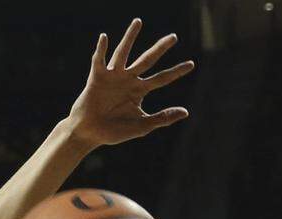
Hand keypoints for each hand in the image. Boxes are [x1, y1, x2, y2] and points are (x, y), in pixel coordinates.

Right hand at [66, 19, 194, 147]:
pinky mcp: (97, 77)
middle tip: (174, 37)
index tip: (192, 64)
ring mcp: (113, 76)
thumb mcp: (143, 126)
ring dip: (130, 37)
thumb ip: (163, 118)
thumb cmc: (115, 131)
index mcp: (140, 90)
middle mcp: (128, 79)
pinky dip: (101, 49)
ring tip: (138, 22)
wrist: (90, 133)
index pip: (162, 78)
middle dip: (160, 48)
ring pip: (124, 52)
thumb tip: (186, 112)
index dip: (176, 72)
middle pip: (148, 60)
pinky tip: (104, 37)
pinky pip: (99, 60)